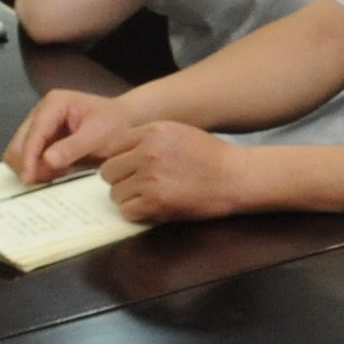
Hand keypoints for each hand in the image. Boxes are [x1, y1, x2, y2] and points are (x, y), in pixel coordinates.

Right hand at [4, 85, 133, 183]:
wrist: (126, 123)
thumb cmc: (116, 123)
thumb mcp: (98, 135)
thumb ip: (73, 147)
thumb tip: (47, 161)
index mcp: (53, 104)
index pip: (33, 134)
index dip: (28, 158)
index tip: (28, 179)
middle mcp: (41, 113)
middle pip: (18, 144)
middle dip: (28, 165)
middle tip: (48, 179)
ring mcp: (40, 128)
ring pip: (19, 155)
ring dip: (33, 169)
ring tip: (58, 174)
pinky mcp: (42, 142)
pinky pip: (30, 161)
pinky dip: (39, 171)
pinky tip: (59, 173)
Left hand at [95, 120, 247, 222]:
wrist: (235, 176)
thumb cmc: (209, 155)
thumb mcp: (177, 133)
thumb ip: (147, 139)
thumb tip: (119, 155)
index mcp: (152, 132)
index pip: (111, 147)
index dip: (118, 159)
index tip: (128, 167)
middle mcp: (146, 152)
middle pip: (108, 171)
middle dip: (120, 179)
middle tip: (139, 184)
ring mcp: (149, 178)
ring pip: (115, 193)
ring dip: (128, 197)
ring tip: (149, 195)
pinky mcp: (155, 201)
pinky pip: (127, 210)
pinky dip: (137, 212)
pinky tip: (153, 206)